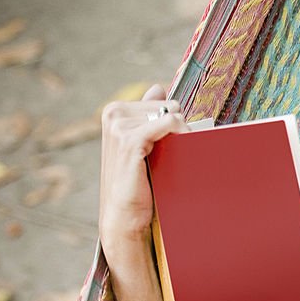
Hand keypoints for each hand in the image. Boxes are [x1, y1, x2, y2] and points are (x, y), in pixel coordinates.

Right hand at [99, 84, 189, 254]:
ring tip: (178, 156)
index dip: (176, 122)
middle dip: (179, 128)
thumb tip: (158, 88)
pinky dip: (182, 133)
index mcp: (116, 110)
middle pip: (170, 107)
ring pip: (172, 116)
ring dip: (182, 135)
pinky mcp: (129, 140)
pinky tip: (185, 147)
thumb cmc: (136, 180)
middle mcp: (114, 113)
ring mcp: (119, 125)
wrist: (124, 212)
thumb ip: (148, 114)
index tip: (180, 141)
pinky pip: (169, 123)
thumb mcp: (142, 143)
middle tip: (179, 152)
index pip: (164, 103)